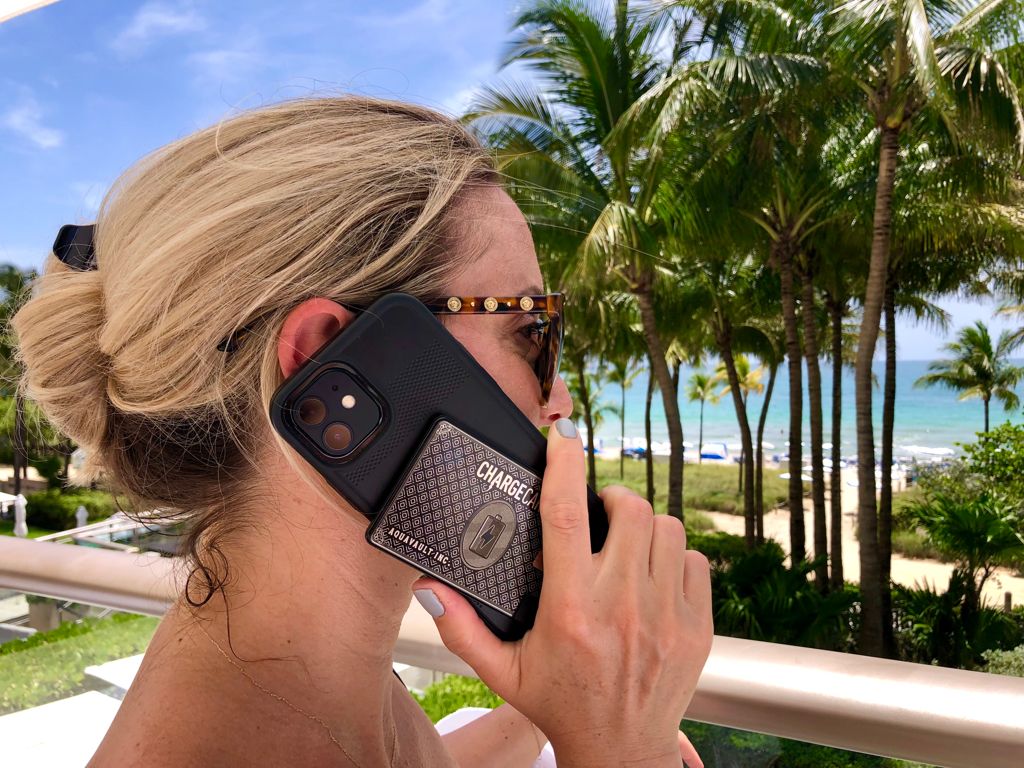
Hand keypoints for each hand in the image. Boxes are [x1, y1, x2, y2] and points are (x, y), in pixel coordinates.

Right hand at [412, 419, 712, 766]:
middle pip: (629, 510)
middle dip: (612, 498)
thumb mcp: (502, 670)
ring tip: (627, 543)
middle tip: (599, 512)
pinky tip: (654, 574)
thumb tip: (429, 587)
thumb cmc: (560, 706)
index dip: (564, 465)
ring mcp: (666, 616)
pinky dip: (676, 556)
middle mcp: (622, 608)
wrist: (620, 752)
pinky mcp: (697, 627)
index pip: (567, 516)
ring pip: (668, 528)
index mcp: (570, 611)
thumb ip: (462, 627)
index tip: (562, 434)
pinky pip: (696, 560)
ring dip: (645, 525)